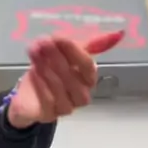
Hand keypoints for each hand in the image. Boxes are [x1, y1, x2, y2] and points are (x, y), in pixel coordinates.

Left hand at [8, 31, 123, 128]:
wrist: (28, 96)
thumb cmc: (52, 72)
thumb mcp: (68, 54)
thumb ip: (92, 44)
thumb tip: (119, 33)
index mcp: (88, 80)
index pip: (87, 66)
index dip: (73, 51)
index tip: (58, 37)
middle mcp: (80, 95)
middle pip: (72, 76)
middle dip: (57, 56)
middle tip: (43, 42)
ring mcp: (66, 107)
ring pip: (59, 87)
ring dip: (46, 67)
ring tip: (35, 51)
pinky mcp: (49, 115)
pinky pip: (47, 100)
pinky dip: (40, 84)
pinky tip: (32, 72)